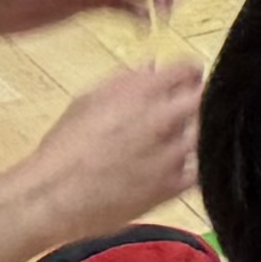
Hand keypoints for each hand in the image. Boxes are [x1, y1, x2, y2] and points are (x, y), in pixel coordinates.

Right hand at [3, 54, 207, 232]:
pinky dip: (198, 165)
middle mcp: (162, 119)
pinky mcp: (171, 187)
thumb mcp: (88, 99)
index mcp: (141, 92)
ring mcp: (171, 154)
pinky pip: (201, 170)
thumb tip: (153, 66)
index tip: (191, 79)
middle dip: (201, 100)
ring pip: (207, 134)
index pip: (189, 70)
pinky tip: (184, 164)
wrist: (53, 195)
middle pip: (205, 100)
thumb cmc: (64, 145)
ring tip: (185, 137)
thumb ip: (126, 79)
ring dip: (200, 132)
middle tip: (191, 107)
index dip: (192, 73)